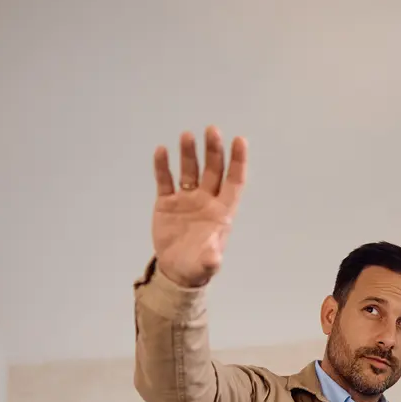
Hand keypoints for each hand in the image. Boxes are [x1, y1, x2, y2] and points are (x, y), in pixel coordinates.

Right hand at [151, 126, 247, 287]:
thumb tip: (213, 258)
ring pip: (189, 171)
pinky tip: (161, 151)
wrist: (175, 271)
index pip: (233, 181)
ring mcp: (186, 199)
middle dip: (213, 150)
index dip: (238, 161)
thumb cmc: (197, 266)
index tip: (239, 140)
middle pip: (212, 170)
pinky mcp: (167, 203)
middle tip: (212, 130)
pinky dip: (163, 166)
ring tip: (187, 136)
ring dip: (189, 154)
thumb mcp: (206, 264)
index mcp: (221, 211)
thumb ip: (210, 258)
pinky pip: (165, 180)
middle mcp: (206, 200)